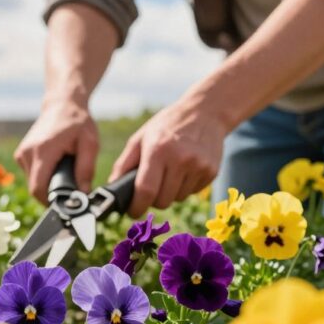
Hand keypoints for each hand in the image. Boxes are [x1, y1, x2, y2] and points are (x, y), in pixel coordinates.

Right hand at [15, 101, 98, 202]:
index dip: (50, 201)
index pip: (38, 188)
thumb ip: (86, 170)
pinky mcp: (20, 154)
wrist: (62, 104)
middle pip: (34, 189)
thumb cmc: (78, 123)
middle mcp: (28, 152)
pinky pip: (30, 175)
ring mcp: (22, 153)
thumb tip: (84, 194)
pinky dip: (42, 176)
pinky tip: (55, 166)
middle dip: (51, 194)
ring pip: (31, 183)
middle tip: (70, 189)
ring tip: (63, 172)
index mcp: (44, 150)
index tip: (66, 203)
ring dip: (46, 185)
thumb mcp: (90, 144)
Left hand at [110, 96, 228, 217]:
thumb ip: (124, 163)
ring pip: (177, 199)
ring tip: (170, 172)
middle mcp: (180, 159)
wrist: (205, 112)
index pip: (146, 190)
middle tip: (152, 186)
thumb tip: (112, 187)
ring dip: (170, 193)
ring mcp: (199, 166)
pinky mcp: (211, 172)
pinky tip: (185, 169)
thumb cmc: (167, 125)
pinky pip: (192, 193)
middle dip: (153, 199)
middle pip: (162, 201)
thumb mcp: (141, 137)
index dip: (137, 207)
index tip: (132, 211)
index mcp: (158, 150)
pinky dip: (185, 187)